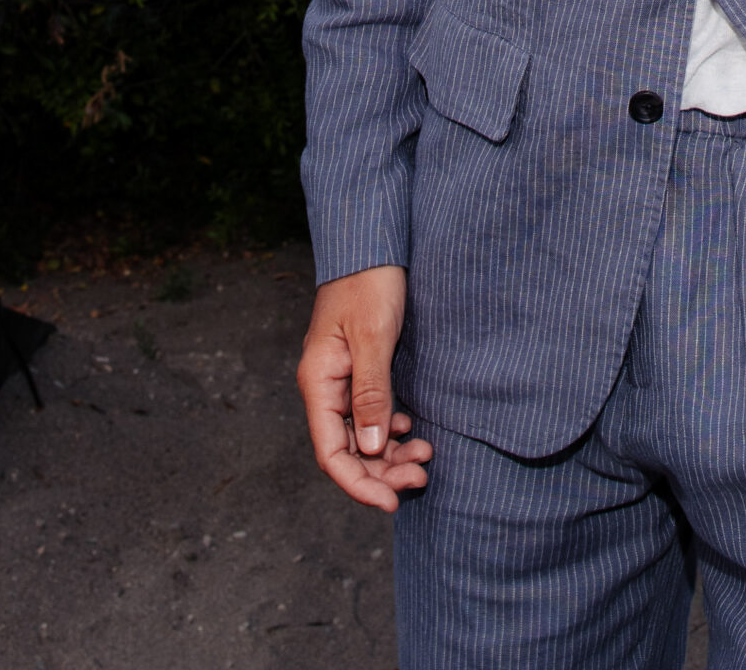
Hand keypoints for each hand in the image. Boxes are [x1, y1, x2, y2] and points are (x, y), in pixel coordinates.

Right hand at [296, 266, 432, 511]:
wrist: (372, 243)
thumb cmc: (369, 282)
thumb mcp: (373, 337)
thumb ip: (371, 392)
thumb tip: (371, 447)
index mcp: (318, 383)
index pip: (331, 453)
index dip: (358, 484)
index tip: (391, 502)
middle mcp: (326, 387)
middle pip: (348, 451)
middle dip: (382, 472)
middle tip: (422, 475)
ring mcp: (343, 380)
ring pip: (362, 436)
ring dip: (391, 453)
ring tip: (426, 456)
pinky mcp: (362, 370)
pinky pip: (372, 415)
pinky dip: (393, 430)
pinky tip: (413, 428)